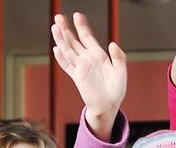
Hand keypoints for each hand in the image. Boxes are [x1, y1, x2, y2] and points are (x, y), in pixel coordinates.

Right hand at [51, 12, 127, 137]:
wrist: (109, 105)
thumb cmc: (116, 89)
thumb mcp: (121, 70)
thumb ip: (119, 57)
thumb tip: (113, 44)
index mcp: (98, 55)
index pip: (87, 37)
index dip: (82, 26)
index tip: (77, 15)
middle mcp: (87, 59)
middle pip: (74, 41)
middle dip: (66, 29)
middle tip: (59, 16)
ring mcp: (81, 68)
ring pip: (68, 50)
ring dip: (61, 39)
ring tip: (54, 27)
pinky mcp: (77, 77)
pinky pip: (67, 66)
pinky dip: (61, 58)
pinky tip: (56, 49)